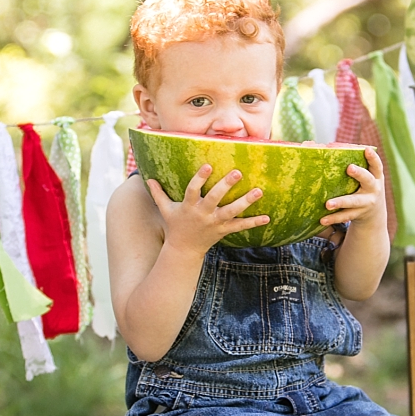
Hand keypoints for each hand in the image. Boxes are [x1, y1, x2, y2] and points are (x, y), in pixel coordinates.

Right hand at [146, 165, 268, 255]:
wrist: (184, 250)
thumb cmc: (175, 226)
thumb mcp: (165, 210)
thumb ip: (158, 193)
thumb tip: (147, 178)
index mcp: (189, 206)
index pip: (193, 189)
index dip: (199, 178)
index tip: (208, 165)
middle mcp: (203, 214)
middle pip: (215, 198)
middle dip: (226, 186)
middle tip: (238, 172)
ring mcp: (214, 223)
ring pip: (231, 211)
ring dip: (245, 202)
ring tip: (259, 191)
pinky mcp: (224, 230)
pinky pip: (240, 226)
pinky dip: (253, 222)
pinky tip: (266, 217)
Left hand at [320, 146, 384, 228]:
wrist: (374, 212)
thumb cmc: (363, 186)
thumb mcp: (366, 176)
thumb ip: (354, 165)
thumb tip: (326, 146)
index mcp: (375, 177)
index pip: (376, 165)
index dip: (373, 157)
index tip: (366, 149)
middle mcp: (373, 189)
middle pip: (367, 180)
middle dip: (359, 174)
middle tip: (349, 168)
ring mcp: (366, 203)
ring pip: (353, 202)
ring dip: (340, 202)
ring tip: (328, 204)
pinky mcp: (358, 214)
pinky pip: (345, 216)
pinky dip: (333, 218)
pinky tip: (322, 219)